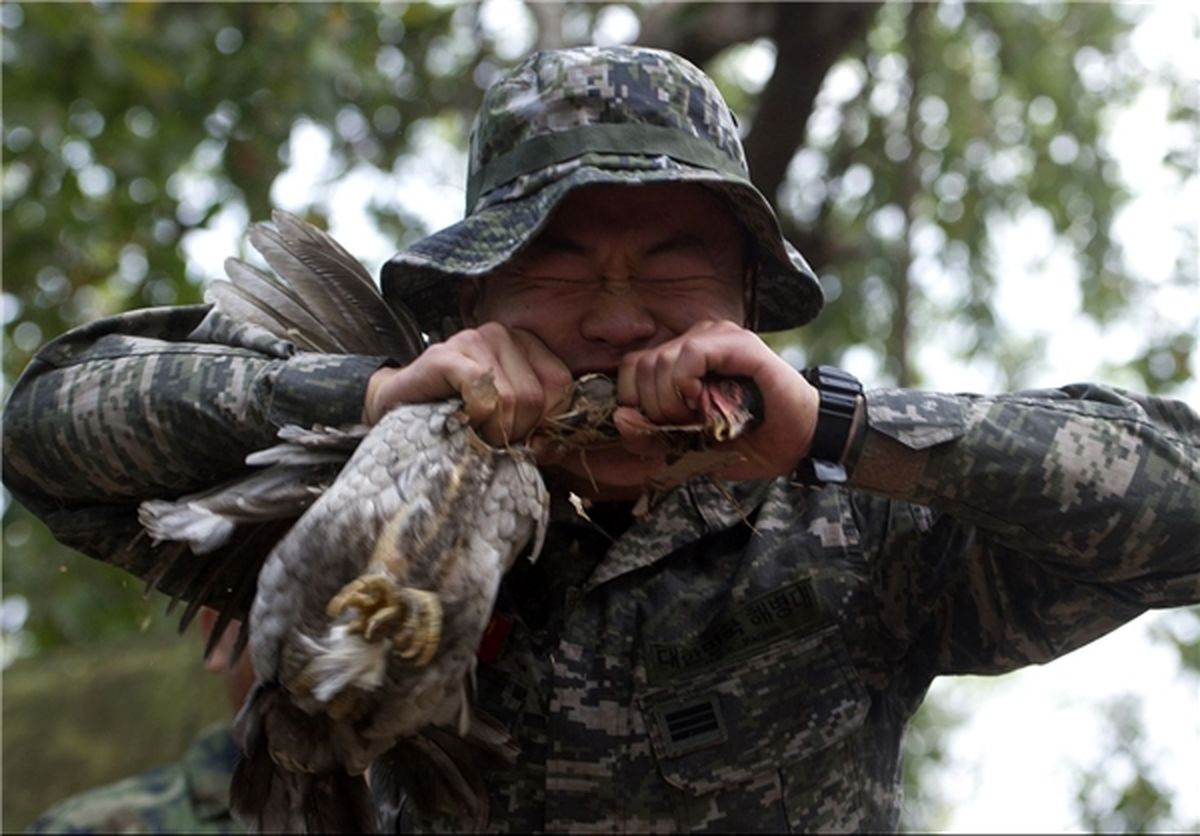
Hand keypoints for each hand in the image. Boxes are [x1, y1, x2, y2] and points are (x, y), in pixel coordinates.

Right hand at [363, 323, 572, 446]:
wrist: (397, 411)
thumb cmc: (457, 418)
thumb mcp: (509, 425)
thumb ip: (541, 434)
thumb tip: (554, 444)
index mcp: (526, 345)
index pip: (561, 387)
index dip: (544, 423)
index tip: (518, 436)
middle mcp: (502, 334)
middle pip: (536, 397)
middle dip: (516, 432)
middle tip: (489, 437)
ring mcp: (473, 339)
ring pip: (513, 399)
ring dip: (493, 431)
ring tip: (473, 430)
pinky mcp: (445, 355)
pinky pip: (482, 394)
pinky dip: (476, 418)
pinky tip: (461, 420)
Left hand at [615, 320, 820, 480]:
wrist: (798, 443)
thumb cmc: (746, 442)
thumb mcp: (686, 448)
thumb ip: (651, 436)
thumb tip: (619, 418)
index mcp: (680, 360)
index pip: (631, 368)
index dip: (635, 403)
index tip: (662, 428)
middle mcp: (695, 340)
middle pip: (641, 366)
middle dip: (654, 408)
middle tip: (686, 427)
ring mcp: (716, 337)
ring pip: (660, 359)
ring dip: (671, 401)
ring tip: (701, 419)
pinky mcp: (737, 342)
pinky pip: (689, 354)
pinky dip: (686, 383)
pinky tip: (704, 402)